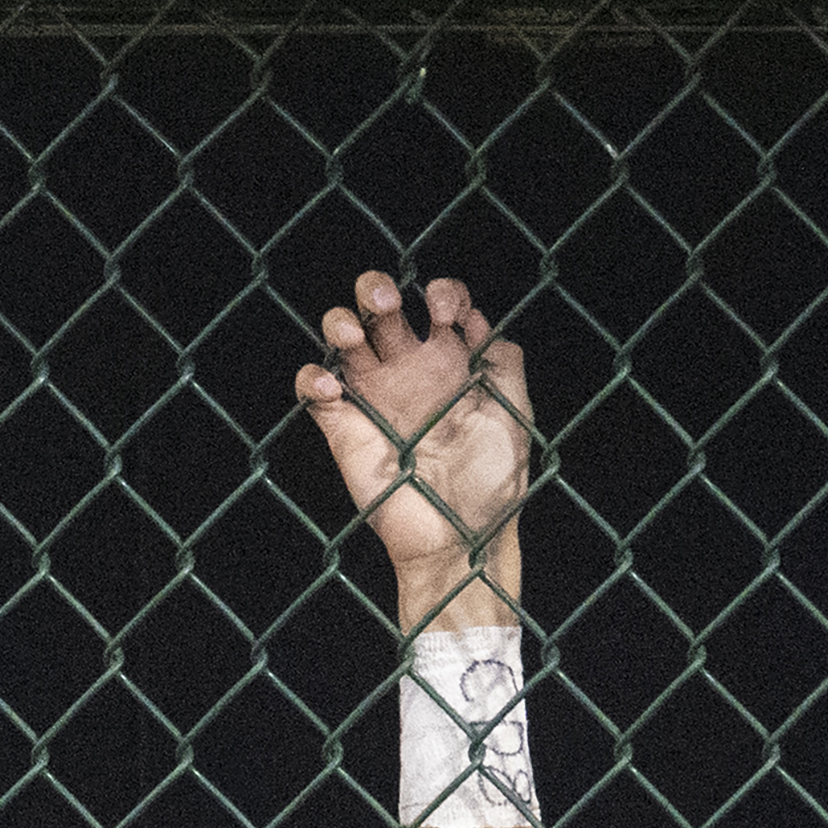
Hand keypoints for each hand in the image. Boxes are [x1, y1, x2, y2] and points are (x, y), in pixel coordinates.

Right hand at [297, 270, 533, 636]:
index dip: (441, 292)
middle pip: (381, 308)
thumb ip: (502, 363)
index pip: (438, 304)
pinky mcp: (343, 428)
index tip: (446, 312)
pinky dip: (312, 377)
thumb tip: (478, 320)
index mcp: (452, 363)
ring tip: (354, 333)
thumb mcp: (515, 414)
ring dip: (341, 321)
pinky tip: (331, 386)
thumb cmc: (493, 484)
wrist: (460, 539)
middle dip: (377, 289)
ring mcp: (374, 398)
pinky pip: (315, 390)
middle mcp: (410, 373)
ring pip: (343, 337)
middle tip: (387, 302)